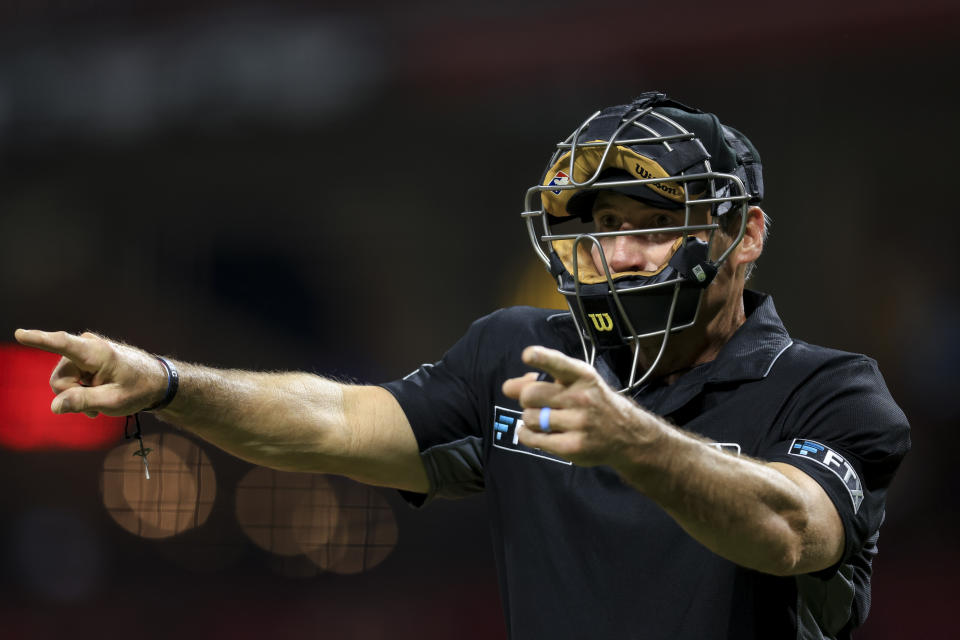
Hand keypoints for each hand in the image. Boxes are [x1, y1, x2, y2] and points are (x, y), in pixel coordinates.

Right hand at [14, 329, 167, 417]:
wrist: (156, 382)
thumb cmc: (138, 389)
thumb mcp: (113, 401)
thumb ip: (83, 402)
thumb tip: (54, 406)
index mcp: (97, 352)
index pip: (62, 344)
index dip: (39, 340)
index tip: (19, 334)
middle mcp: (88, 345)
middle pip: (59, 377)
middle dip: (72, 395)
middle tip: (96, 408)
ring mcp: (85, 350)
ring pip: (62, 380)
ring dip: (77, 394)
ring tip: (100, 402)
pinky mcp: (84, 356)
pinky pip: (70, 377)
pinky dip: (80, 389)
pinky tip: (97, 396)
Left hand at [501, 346, 661, 467]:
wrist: (626, 435)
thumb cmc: (592, 403)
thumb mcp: (576, 383)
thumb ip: (542, 380)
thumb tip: (509, 387)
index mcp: (583, 376)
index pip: (559, 364)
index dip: (542, 358)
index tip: (528, 355)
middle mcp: (582, 398)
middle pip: (530, 395)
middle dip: (527, 400)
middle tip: (538, 404)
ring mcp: (578, 424)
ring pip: (529, 418)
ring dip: (530, 419)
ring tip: (545, 420)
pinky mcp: (572, 447)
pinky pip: (532, 438)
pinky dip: (527, 435)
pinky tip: (536, 432)